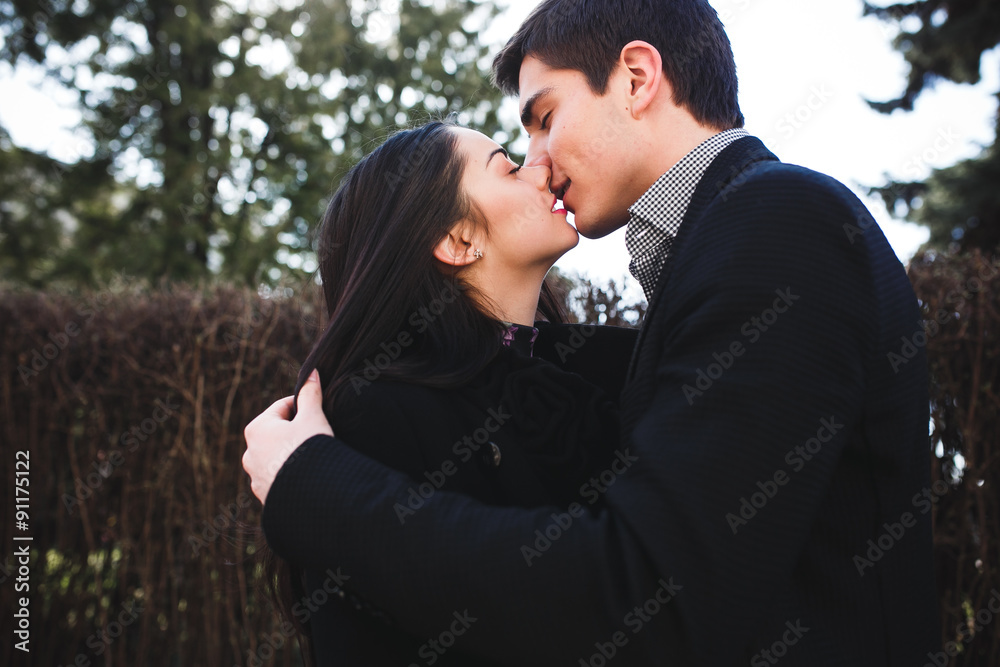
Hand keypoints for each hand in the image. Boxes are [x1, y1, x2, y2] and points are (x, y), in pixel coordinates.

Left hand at [242, 369, 333, 504]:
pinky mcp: (264, 495)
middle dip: (296, 431)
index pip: (283, 407)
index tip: (318, 412)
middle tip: (317, 434)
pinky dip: (290, 473)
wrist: (312, 496)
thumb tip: (312, 372)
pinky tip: (306, 474)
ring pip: (277, 456)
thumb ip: (310, 394)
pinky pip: (278, 477)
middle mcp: (249, 452)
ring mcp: (255, 476)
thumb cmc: (309, 450)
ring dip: (291, 453)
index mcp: (257, 428)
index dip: (304, 406)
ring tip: (313, 457)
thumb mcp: (313, 417)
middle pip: (278, 432)